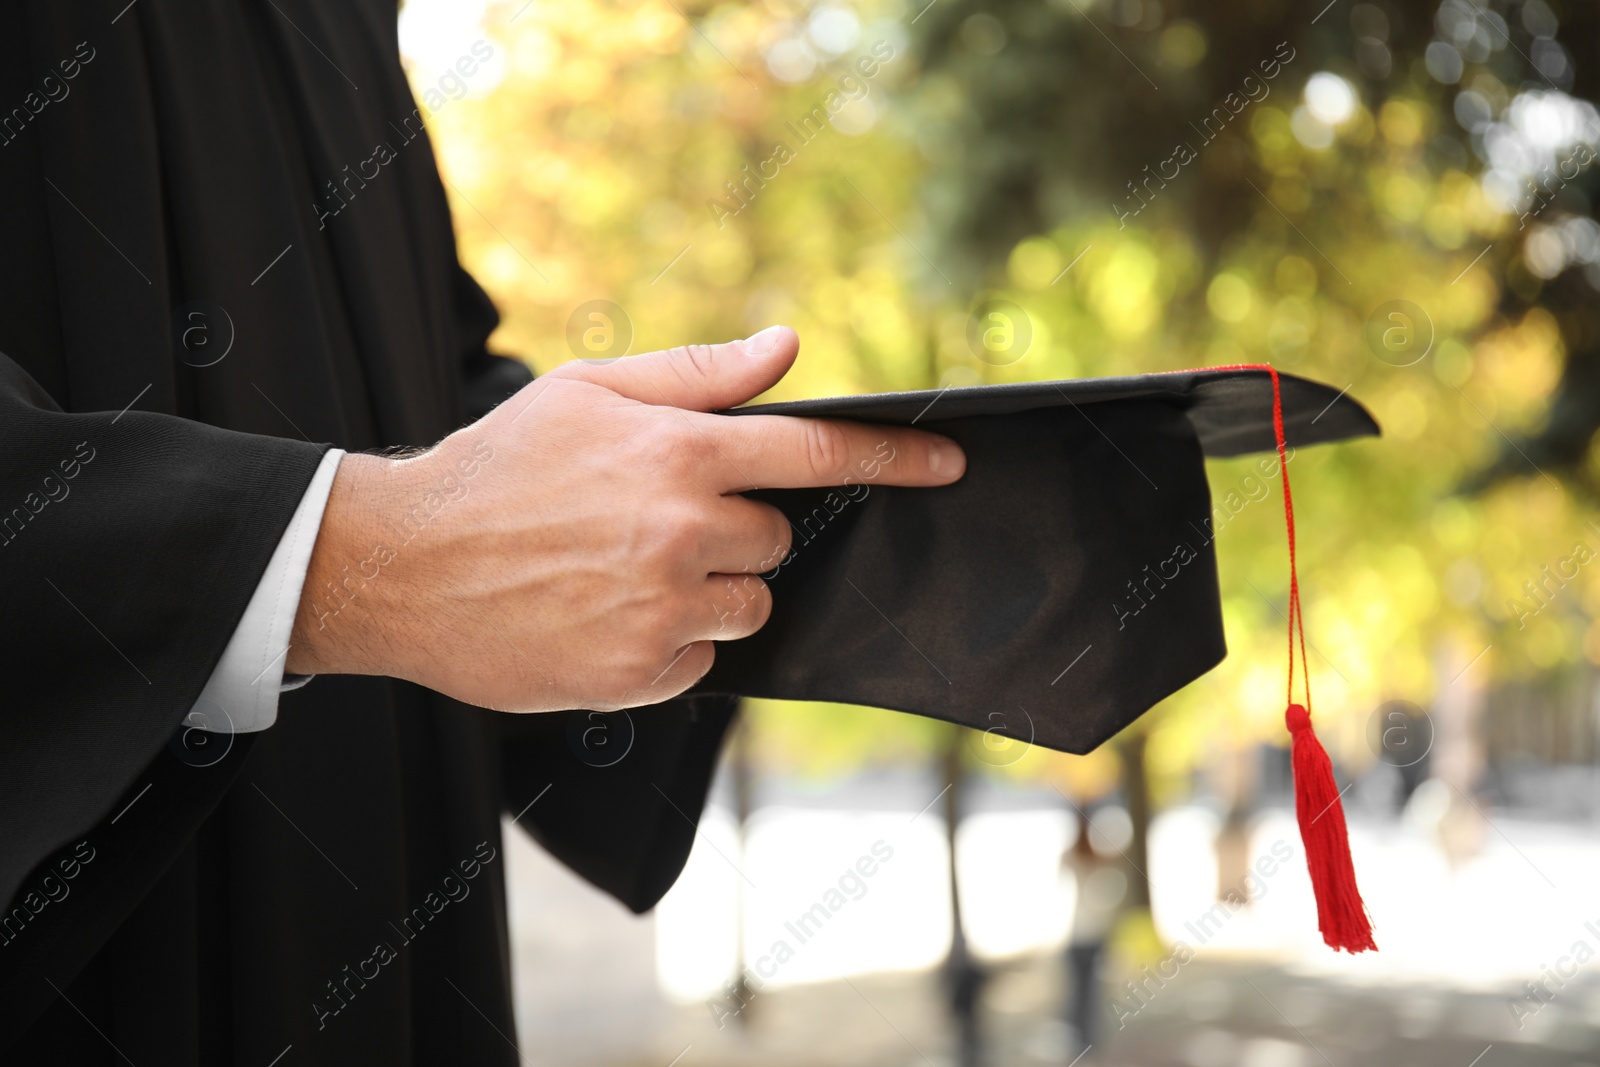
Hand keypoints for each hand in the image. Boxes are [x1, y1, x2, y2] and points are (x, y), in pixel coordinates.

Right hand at [286, 326, 965, 711]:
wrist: (404, 566)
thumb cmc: (497, 467)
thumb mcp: (589, 392)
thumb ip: (699, 375)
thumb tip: (787, 346)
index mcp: (679, 454)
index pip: (816, 453)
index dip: (892, 456)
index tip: (951, 464)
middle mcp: (683, 532)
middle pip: (776, 540)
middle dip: (734, 531)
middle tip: (652, 522)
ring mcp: (664, 610)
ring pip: (748, 605)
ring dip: (707, 590)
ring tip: (619, 571)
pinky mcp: (642, 673)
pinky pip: (701, 658)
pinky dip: (668, 642)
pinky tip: (602, 615)